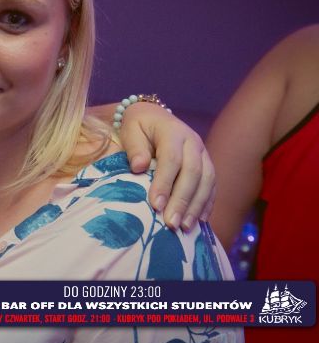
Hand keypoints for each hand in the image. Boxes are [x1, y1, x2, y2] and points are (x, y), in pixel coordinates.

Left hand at [118, 102, 214, 230]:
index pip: (171, 159)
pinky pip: (212, 185)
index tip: (155, 205)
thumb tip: (138, 167)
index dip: (164, 183)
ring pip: (207, 181)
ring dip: (196, 206)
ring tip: (184, 227)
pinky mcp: (207, 164)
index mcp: (173, 132)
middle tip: (171, 223)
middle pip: (193, 173)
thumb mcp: (130, 130)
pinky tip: (199, 220)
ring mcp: (203, 153)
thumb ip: (134, 148)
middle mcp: (193, 142)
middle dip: (182, 200)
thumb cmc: (138, 125)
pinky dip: (206, 203)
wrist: (154, 115)